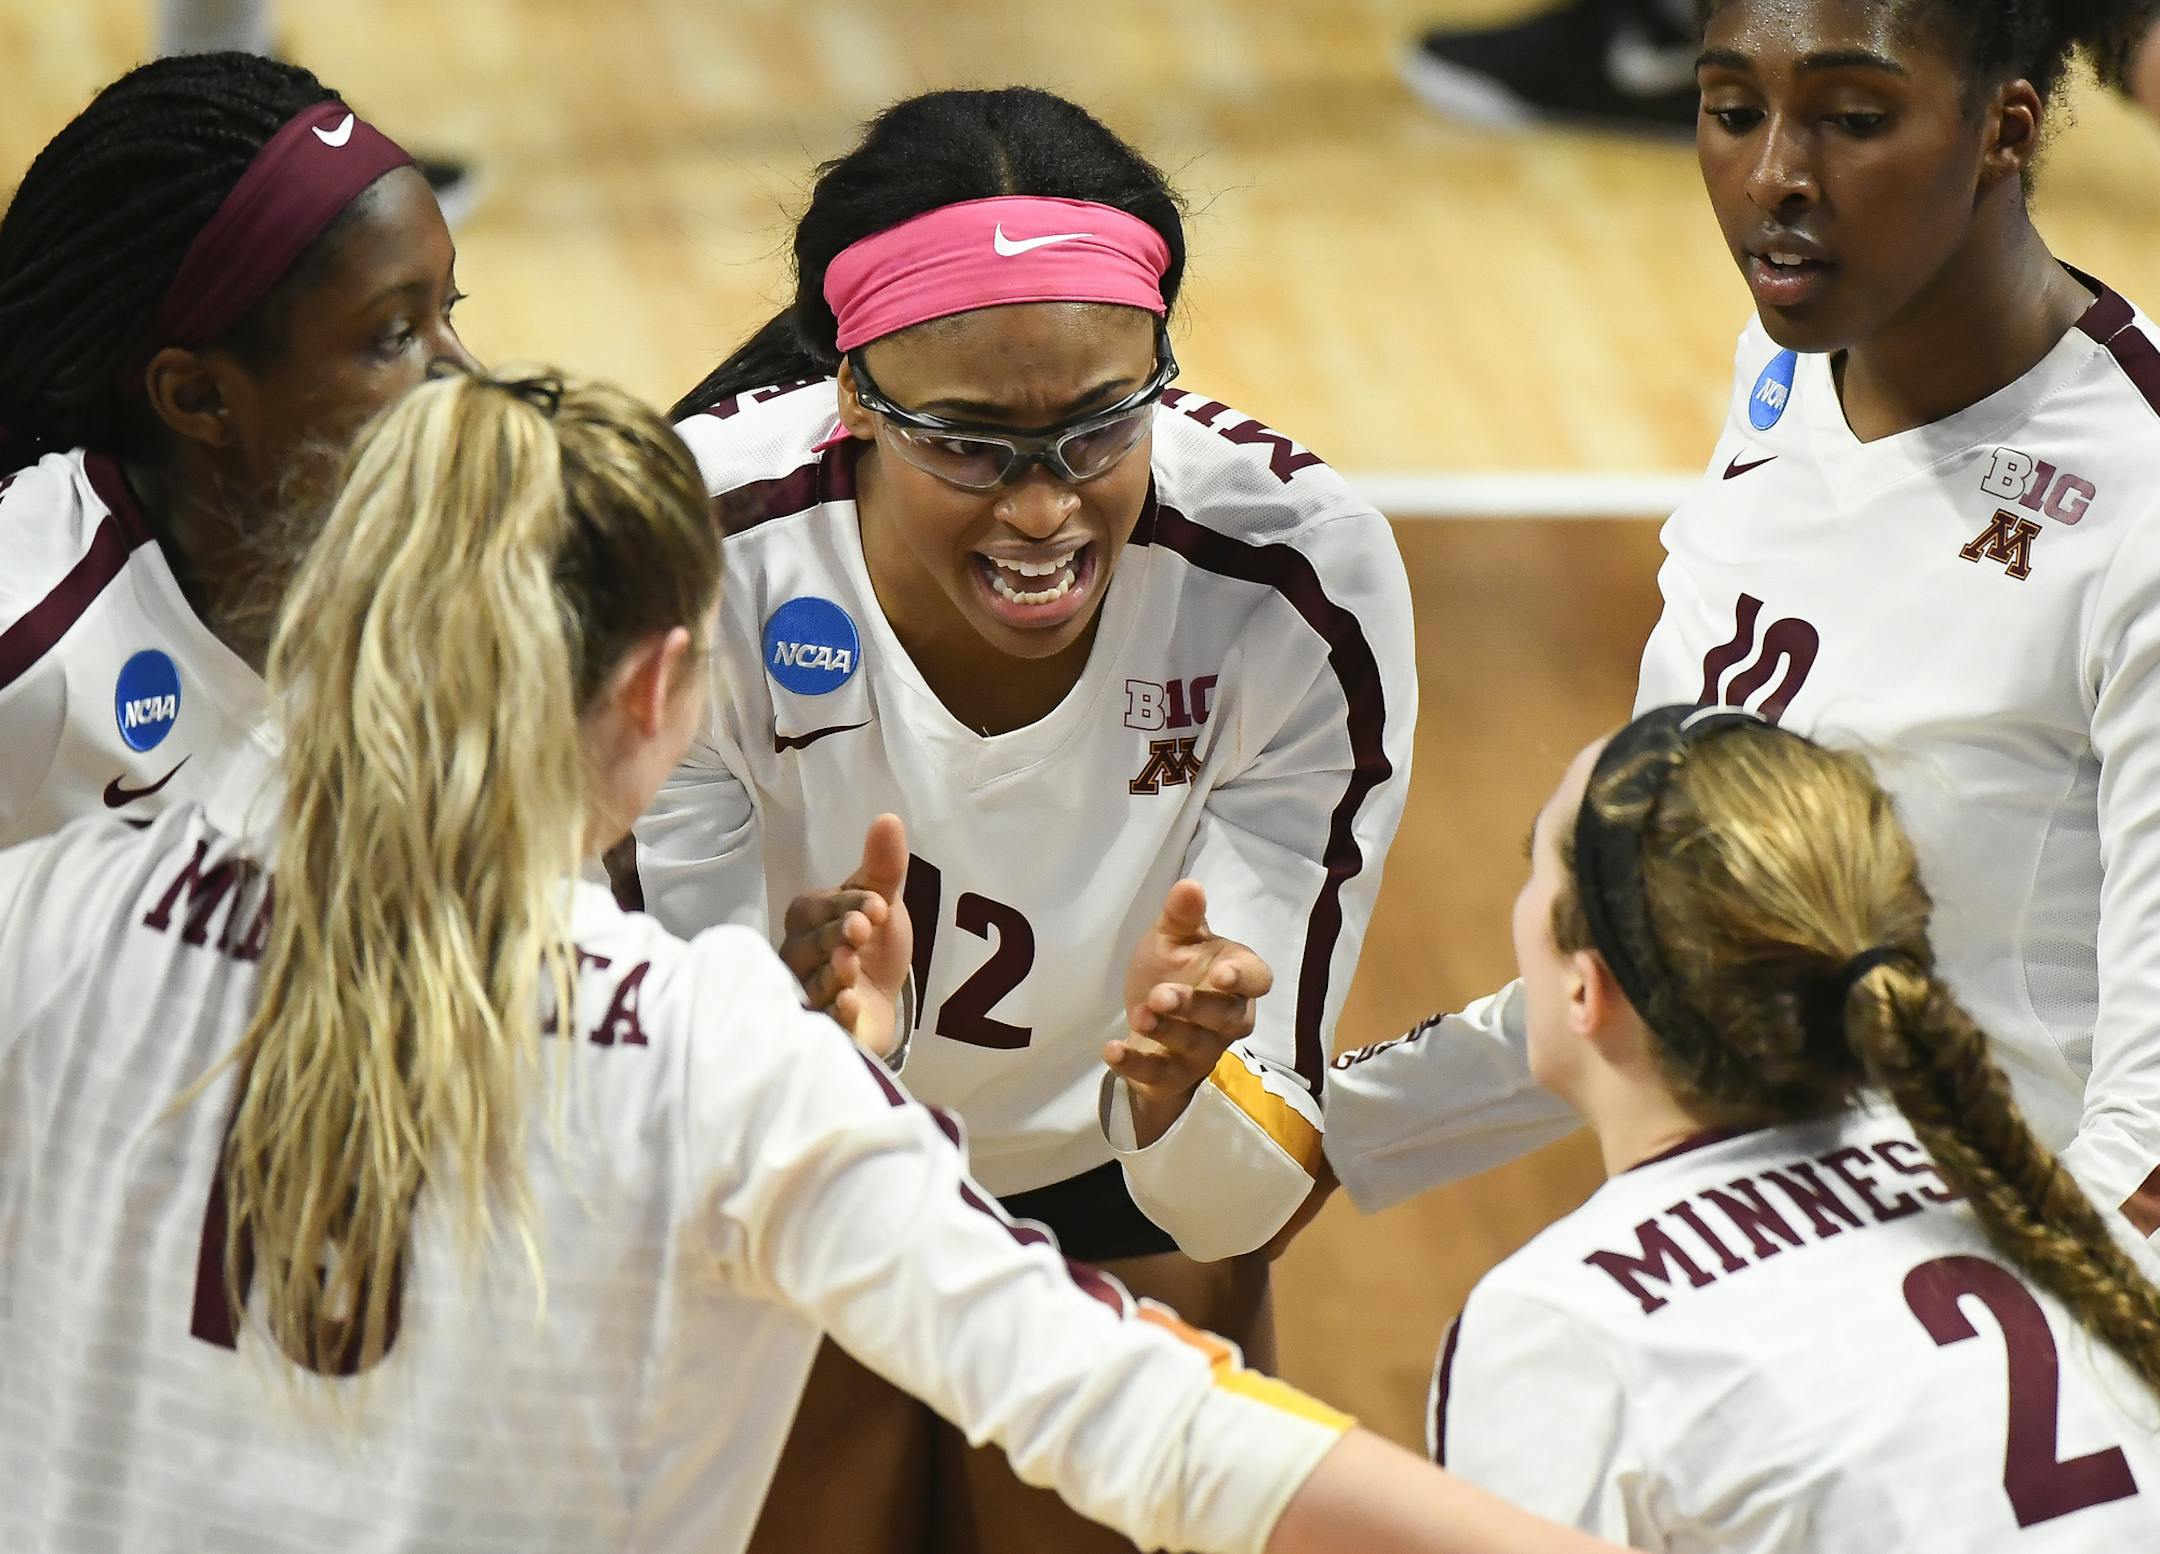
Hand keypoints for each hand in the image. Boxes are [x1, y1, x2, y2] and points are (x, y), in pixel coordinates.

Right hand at [780, 814, 911, 1059]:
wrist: (880, 1003)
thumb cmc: (872, 947)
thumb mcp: (881, 903)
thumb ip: (884, 867)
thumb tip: (889, 818)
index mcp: (806, 920)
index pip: (817, 908)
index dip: (847, 904)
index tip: (878, 905)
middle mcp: (796, 956)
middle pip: (807, 946)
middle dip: (834, 937)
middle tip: (861, 932)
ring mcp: (804, 994)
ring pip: (810, 983)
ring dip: (830, 974)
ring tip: (851, 967)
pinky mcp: (820, 1029)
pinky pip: (820, 1023)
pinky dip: (834, 1015)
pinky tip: (850, 1005)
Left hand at [1107, 879, 1273, 1145]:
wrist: (1146, 1016)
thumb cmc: (1172, 970)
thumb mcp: (1172, 938)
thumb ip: (1182, 916)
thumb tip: (1189, 884)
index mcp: (1236, 977)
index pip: (1258, 980)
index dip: (1243, 979)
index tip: (1221, 973)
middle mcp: (1228, 1018)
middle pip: (1227, 1018)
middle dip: (1196, 1006)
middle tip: (1161, 995)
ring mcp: (1204, 1050)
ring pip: (1196, 1046)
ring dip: (1168, 1031)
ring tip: (1140, 1014)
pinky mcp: (1174, 1076)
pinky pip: (1161, 1076)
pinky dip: (1136, 1065)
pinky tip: (1112, 1050)